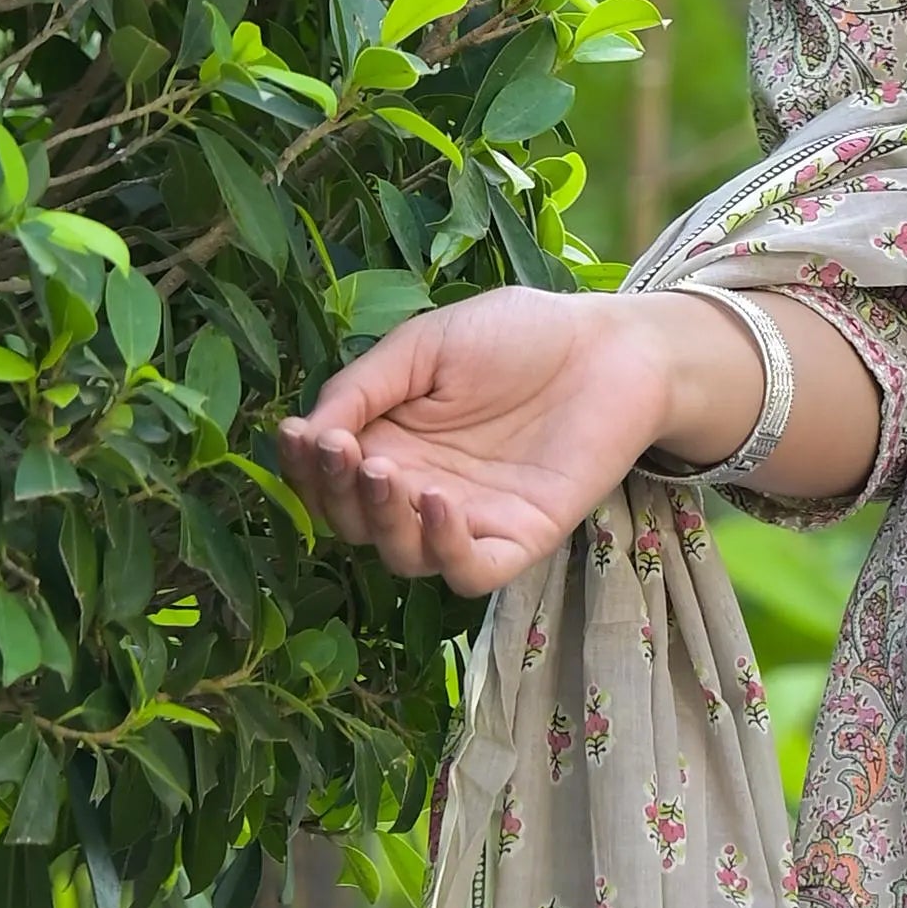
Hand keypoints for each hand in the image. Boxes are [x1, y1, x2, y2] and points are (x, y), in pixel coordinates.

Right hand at [276, 285, 733, 596]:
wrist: (612, 344)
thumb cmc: (520, 335)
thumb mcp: (425, 347)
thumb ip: (364, 387)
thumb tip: (306, 432)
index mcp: (392, 441)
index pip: (328, 476)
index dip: (303, 466)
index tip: (294, 434)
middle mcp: (423, 488)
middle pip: (355, 522)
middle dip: (336, 493)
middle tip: (342, 452)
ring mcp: (471, 519)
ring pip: (403, 555)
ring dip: (383, 522)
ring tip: (387, 473)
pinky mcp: (520, 538)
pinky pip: (470, 571)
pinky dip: (446, 550)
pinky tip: (438, 503)